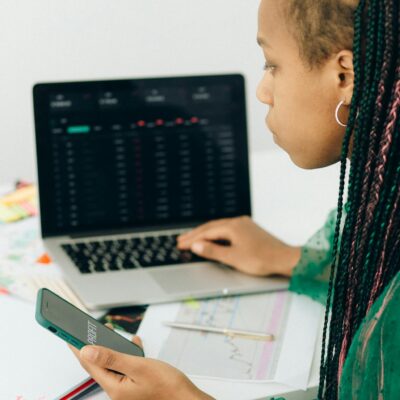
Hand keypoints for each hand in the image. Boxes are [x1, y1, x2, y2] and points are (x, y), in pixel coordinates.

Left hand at [68, 330, 213, 399]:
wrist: (186, 398)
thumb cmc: (167, 386)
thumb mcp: (138, 367)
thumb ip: (112, 357)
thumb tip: (88, 350)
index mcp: (114, 387)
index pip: (89, 363)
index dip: (77, 346)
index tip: (67, 333)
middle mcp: (117, 388)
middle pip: (98, 363)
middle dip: (93, 344)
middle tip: (86, 329)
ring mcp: (126, 387)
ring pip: (112, 362)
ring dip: (112, 347)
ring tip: (109, 332)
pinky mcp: (135, 383)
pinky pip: (125, 365)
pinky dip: (127, 353)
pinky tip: (134, 344)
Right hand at [177, 216, 300, 276]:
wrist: (284, 258)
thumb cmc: (261, 259)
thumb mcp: (233, 258)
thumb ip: (213, 251)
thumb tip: (196, 245)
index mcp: (232, 226)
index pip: (206, 232)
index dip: (192, 239)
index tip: (180, 244)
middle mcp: (237, 222)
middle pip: (211, 227)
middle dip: (195, 234)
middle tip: (181, 240)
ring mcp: (244, 224)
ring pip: (219, 227)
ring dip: (205, 233)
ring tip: (193, 239)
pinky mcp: (249, 229)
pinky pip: (227, 229)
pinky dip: (216, 234)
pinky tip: (213, 238)